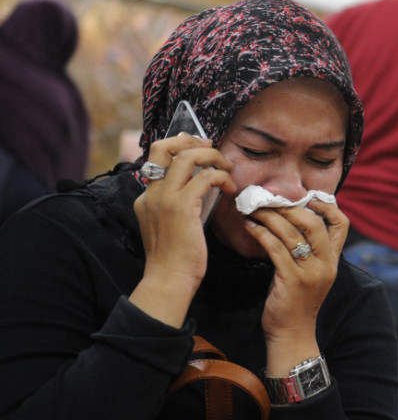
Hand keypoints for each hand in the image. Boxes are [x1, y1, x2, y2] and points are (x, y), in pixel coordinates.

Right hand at [130, 135, 235, 326]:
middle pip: (163, 147)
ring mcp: (164, 198)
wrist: (168, 279)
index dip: (179, 147)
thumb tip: (201, 188)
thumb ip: (178, 205)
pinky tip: (230, 188)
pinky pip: (206, 177)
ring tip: (227, 167)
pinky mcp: (182, 206)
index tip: (200, 149)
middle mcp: (151, 192)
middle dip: (190, 140)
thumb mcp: (170, 225)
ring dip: (212, 156)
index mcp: (146, 197)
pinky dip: (222, 177)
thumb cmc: (175, 258)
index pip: (157, 158)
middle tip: (212, 147)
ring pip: (187, 156)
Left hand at [244, 198, 348, 374]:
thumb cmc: (296, 302)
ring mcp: (310, 273)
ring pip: (291, 234)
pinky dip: (261, 233)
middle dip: (289, 207)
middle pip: (314, 223)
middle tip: (268, 199)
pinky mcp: (291, 281)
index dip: (327, 206)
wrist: (292, 335)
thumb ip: (308, 250)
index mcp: (332, 260)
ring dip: (269, 217)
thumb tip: (290, 221)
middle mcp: (325, 265)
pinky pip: (276, 249)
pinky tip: (250, 227)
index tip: (306, 197)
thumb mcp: (311, 274)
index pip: (341, 224)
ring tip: (253, 210)